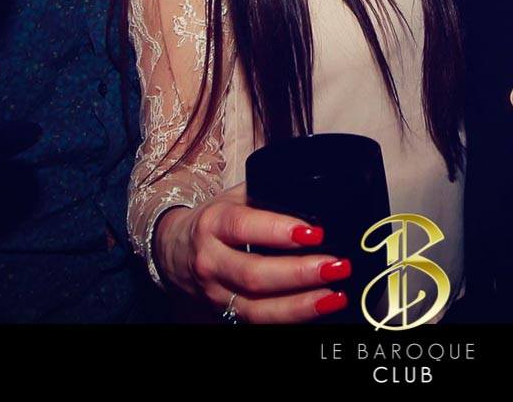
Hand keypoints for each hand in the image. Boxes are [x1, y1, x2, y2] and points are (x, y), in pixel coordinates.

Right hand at [154, 183, 352, 322]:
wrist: (175, 251)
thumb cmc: (215, 221)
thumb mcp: (233, 197)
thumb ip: (268, 192)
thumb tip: (317, 189)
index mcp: (213, 224)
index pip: (243, 227)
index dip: (278, 230)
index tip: (314, 232)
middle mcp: (211, 262)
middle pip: (254, 274)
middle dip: (300, 272)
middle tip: (337, 265)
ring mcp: (217, 294)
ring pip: (259, 308)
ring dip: (302, 304)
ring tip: (337, 294)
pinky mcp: (226, 315)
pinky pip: (261, 322)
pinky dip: (293, 318)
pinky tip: (320, 309)